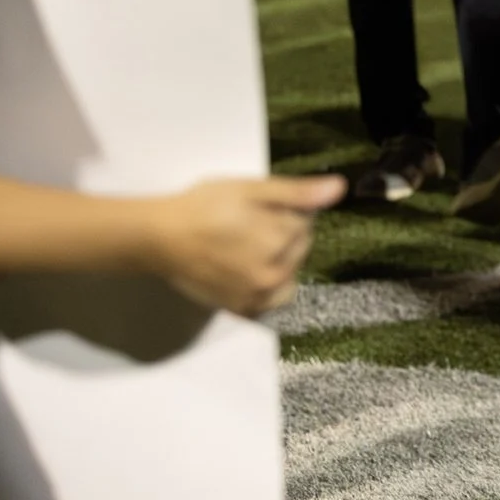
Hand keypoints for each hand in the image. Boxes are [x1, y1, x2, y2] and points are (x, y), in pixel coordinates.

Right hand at [150, 175, 341, 315]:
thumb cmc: (204, 207)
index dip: (285, 210)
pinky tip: (247, 270)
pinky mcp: (243, 310)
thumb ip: (297, 192)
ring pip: (290, 274)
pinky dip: (268, 286)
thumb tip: (340, 189)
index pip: (306, 222)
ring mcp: (259, 297)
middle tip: (246, 225)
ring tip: (246, 247)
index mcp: (281, 240)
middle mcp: (275, 274)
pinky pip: (272, 299)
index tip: (258, 208)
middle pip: (299, 249)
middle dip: (283, 234)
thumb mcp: (251, 189)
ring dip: (279, 261)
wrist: (159, 239)